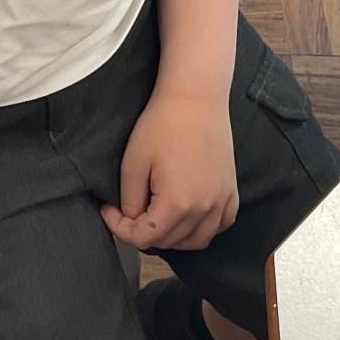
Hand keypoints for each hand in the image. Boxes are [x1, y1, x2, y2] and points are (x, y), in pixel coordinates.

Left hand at [101, 89, 238, 252]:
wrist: (196, 97)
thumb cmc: (163, 124)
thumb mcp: (133, 164)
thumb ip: (130, 201)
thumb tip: (131, 218)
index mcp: (177, 205)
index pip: (144, 237)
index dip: (120, 228)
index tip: (109, 210)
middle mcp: (203, 209)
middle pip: (169, 241)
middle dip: (143, 232)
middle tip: (128, 212)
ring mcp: (221, 200)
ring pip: (197, 240)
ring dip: (173, 237)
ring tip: (157, 217)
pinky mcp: (231, 189)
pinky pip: (221, 224)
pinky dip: (204, 228)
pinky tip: (189, 216)